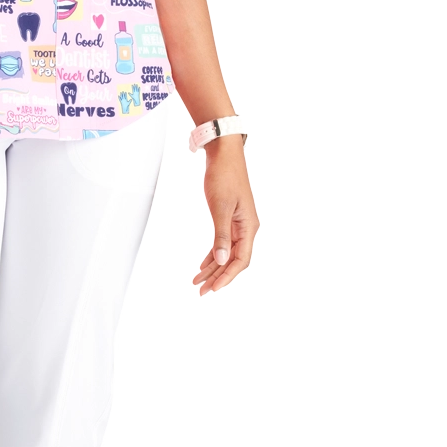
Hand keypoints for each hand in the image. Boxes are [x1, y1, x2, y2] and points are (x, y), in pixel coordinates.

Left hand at [192, 139, 259, 296]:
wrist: (223, 155)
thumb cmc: (223, 178)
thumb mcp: (220, 208)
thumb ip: (221, 236)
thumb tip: (220, 260)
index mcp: (248, 227)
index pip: (240, 259)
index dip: (227, 275)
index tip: (212, 287)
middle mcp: (245, 229)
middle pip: (233, 260)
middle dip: (217, 276)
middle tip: (201, 290)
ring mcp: (238, 225)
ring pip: (226, 253)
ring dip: (213, 268)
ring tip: (198, 281)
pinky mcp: (229, 220)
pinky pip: (223, 243)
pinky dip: (213, 255)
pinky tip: (203, 265)